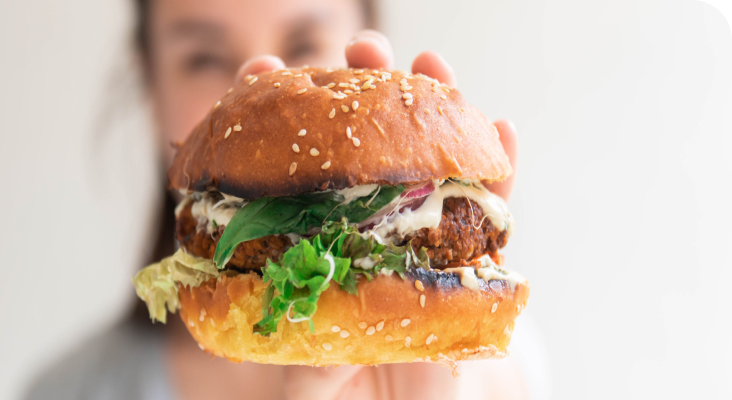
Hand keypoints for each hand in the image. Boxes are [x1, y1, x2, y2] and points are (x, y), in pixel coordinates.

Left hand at [233, 30, 520, 399]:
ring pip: (432, 157)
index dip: (279, 121)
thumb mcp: (318, 374)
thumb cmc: (363, 388)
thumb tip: (279, 316)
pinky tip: (502, 132)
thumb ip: (299, 346)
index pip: (298, 169)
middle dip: (364, 89)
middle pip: (369, 145)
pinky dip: (502, 166)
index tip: (263, 76)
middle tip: (360, 48)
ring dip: (435, 104)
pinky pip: (496, 206)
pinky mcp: (479, 251)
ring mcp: (428, 229)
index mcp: (328, 240)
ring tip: (429, 62)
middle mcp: (377, 222)